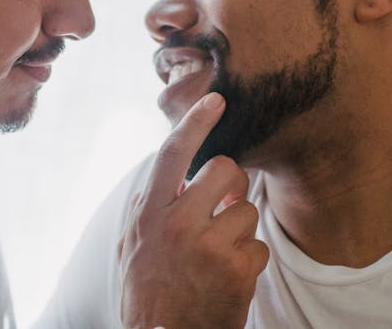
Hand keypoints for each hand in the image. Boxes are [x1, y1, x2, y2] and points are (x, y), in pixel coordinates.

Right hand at [119, 92, 268, 328]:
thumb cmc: (147, 291)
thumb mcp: (132, 245)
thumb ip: (150, 206)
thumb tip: (174, 176)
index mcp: (150, 213)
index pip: (172, 155)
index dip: (195, 123)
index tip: (216, 100)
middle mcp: (177, 223)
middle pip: (225, 169)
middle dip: (231, 183)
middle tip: (225, 202)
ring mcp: (208, 246)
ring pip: (247, 209)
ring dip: (239, 229)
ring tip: (218, 254)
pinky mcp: (235, 269)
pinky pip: (258, 245)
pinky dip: (249, 260)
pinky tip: (229, 276)